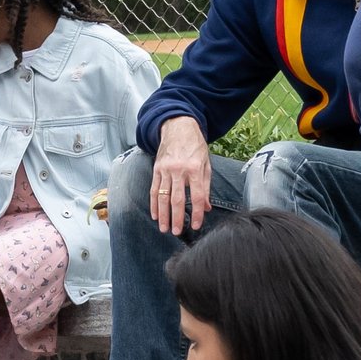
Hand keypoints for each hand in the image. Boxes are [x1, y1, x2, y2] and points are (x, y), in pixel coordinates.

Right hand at [149, 116, 212, 235]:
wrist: (178, 127)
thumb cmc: (195, 146)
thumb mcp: (206, 164)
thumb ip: (206, 186)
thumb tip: (206, 207)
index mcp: (195, 169)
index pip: (196, 196)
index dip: (196, 213)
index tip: (195, 225)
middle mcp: (179, 170)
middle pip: (177, 199)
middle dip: (176, 218)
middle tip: (176, 232)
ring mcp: (166, 170)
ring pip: (163, 197)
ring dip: (163, 215)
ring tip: (164, 228)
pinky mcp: (157, 169)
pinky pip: (154, 189)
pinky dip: (154, 204)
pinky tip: (155, 215)